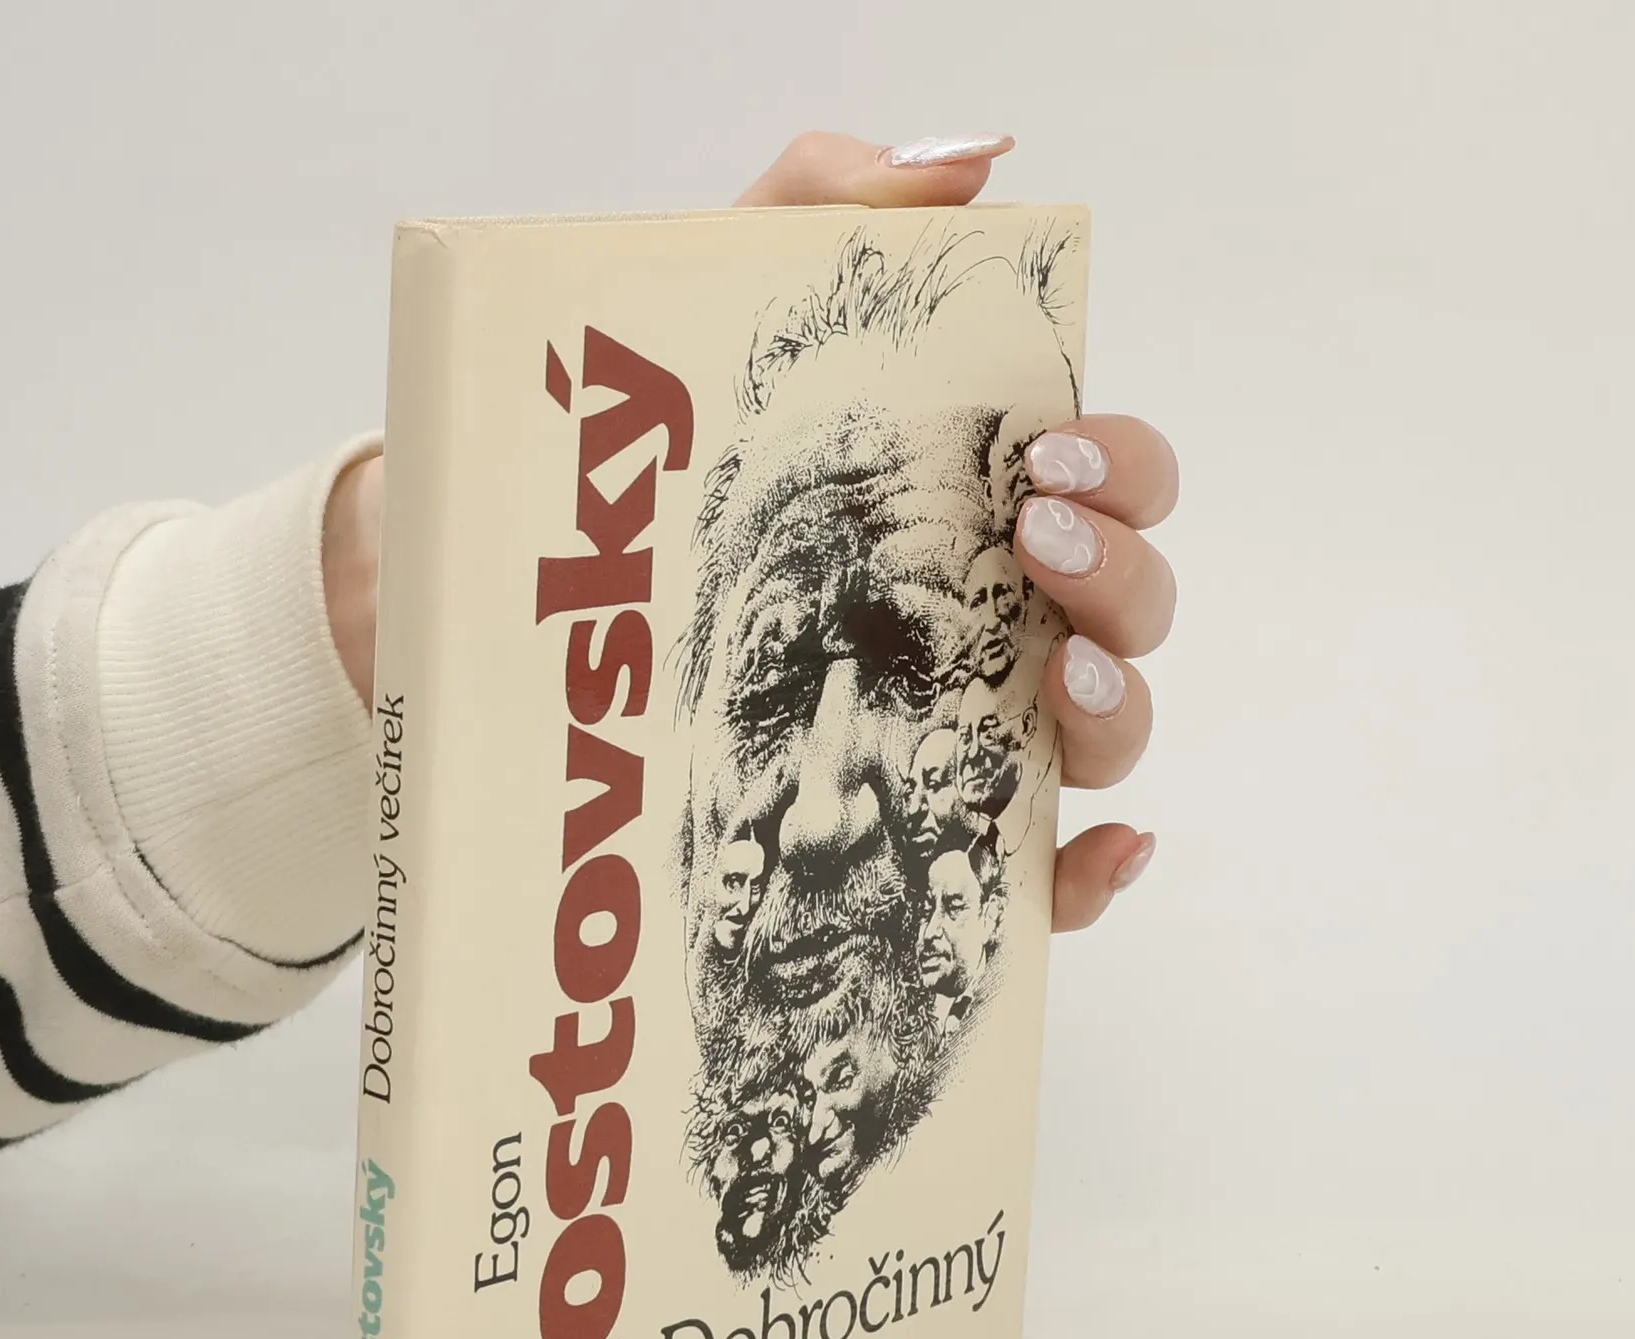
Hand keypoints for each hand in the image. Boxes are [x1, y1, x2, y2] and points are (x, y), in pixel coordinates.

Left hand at [327, 131, 1178, 935]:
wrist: (502, 598)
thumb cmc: (634, 467)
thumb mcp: (707, 311)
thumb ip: (819, 206)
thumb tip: (968, 160)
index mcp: (965, 507)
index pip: (1110, 482)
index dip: (1122, 466)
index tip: (1045, 454)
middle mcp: (988, 623)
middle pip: (1132, 605)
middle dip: (1120, 570)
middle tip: (1029, 537)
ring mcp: (962, 739)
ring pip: (1106, 737)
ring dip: (1117, 704)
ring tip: (1049, 674)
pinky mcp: (917, 844)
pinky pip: (1041, 882)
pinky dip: (1093, 873)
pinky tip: (1094, 850)